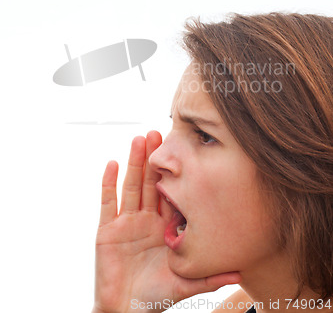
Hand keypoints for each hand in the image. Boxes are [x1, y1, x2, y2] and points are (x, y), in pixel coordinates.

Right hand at [92, 131, 240, 312]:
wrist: (126, 311)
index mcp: (164, 226)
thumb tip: (242, 273)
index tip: (180, 150)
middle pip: (149, 182)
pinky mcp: (107, 230)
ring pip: (131, 186)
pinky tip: (112, 164)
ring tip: (139, 140)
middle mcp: (146, 219)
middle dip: (153, 159)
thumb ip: (210, 276)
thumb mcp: (186, 283)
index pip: (170, 193)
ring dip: (134, 163)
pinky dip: (108, 183)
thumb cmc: (156, 297)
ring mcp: (126, 222)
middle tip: (158, 134)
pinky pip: (108, 202)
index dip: (174, 173)